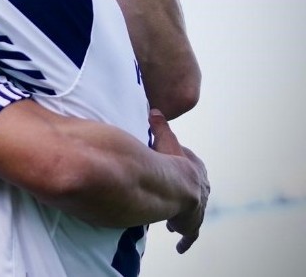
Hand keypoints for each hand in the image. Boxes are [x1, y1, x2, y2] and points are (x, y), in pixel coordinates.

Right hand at [149, 109, 209, 253]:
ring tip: (173, 223)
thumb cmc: (168, 161)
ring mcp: (198, 207)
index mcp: (194, 167)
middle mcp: (200, 187)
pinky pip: (190, 233)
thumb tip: (155, 110)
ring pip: (193, 213)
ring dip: (184, 217)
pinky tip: (180, 246)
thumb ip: (159, 127)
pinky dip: (185, 238)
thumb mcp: (163, 140)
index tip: (171, 170)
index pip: (188, 166)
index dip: (178, 168)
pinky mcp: (192, 224)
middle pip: (193, 190)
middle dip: (184, 195)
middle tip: (174, 201)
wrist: (177, 186)